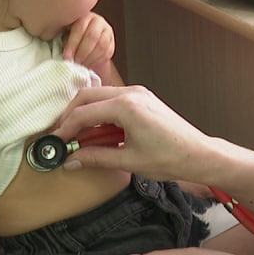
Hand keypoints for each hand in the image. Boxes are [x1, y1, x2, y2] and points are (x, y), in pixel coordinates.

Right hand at [51, 85, 214, 183]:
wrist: (198, 154)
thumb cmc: (171, 157)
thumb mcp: (129, 161)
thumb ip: (96, 157)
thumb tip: (72, 159)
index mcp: (127, 106)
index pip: (84, 113)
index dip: (65, 128)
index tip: (55, 142)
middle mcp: (131, 93)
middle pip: (87, 97)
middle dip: (70, 116)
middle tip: (61, 137)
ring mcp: (138, 93)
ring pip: (99, 97)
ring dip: (85, 115)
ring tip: (77, 138)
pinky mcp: (143, 99)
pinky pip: (113, 101)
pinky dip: (100, 115)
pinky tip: (97, 134)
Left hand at [63, 12, 115, 77]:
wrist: (84, 38)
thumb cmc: (71, 34)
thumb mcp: (66, 33)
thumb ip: (66, 39)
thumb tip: (67, 54)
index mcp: (84, 15)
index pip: (80, 28)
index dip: (73, 44)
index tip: (66, 57)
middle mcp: (98, 21)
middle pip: (92, 37)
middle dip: (82, 52)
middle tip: (75, 62)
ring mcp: (107, 31)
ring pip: (101, 46)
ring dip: (90, 58)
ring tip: (81, 64)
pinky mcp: (112, 43)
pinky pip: (107, 53)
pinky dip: (97, 61)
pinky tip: (88, 65)